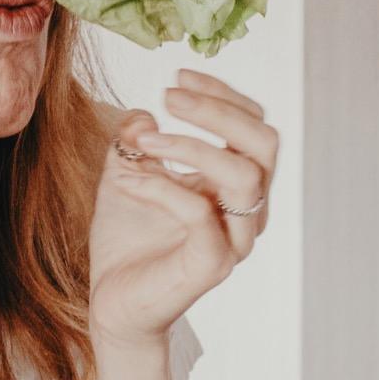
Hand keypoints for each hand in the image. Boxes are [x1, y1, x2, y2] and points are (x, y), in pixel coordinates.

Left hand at [87, 71, 277, 350]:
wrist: (113, 304)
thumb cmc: (127, 241)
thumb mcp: (126, 172)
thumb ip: (136, 139)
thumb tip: (143, 114)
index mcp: (238, 186)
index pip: (255, 127)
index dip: (222, 94)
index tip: (177, 76)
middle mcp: (248, 212)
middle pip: (265, 144)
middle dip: (219, 110)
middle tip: (170, 94)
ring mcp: (235, 240)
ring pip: (245, 177)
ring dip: (192, 145)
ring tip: (145, 140)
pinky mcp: (212, 265)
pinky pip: (200, 213)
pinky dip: (161, 185)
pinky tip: (125, 178)